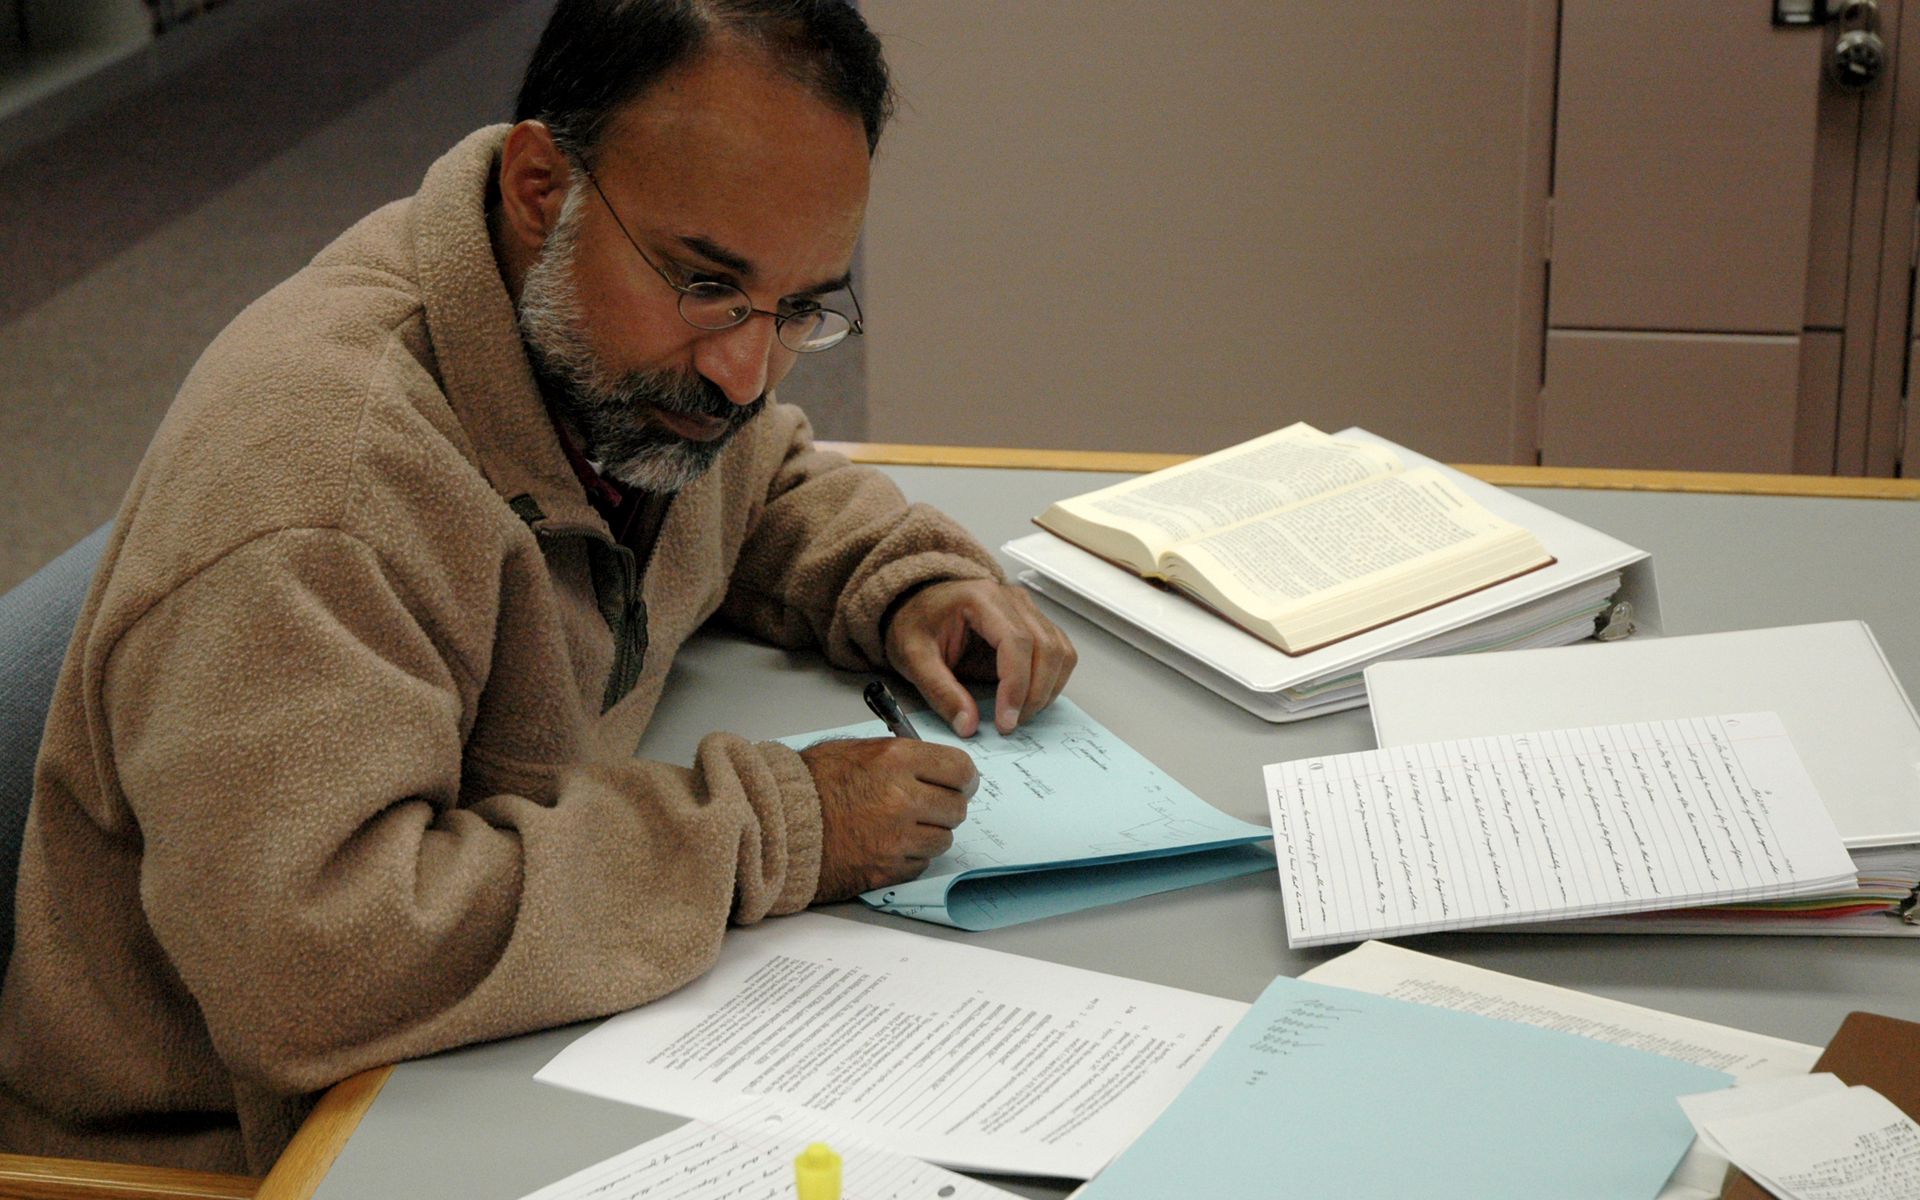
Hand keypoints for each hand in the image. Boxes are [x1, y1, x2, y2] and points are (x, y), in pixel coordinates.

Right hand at [801, 737, 976, 901]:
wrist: (777, 824)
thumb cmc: (809, 785)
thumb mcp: (856, 750)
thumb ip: (901, 757)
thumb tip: (933, 767)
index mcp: (896, 761)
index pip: (960, 769)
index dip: (964, 779)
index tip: (961, 784)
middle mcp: (902, 799)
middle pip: (956, 808)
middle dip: (946, 807)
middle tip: (930, 806)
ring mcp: (896, 839)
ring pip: (943, 840)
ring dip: (929, 834)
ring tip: (901, 826)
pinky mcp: (887, 870)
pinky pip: (920, 864)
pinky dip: (910, 857)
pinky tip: (887, 845)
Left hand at [884, 580, 1076, 735]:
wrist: (916, 604)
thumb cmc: (915, 622)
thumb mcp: (913, 657)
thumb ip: (940, 691)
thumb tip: (968, 725)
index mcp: (981, 598)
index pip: (1016, 641)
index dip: (1017, 685)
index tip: (1006, 719)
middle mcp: (1011, 599)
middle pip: (1046, 647)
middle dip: (1034, 694)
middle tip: (1011, 724)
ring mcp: (1027, 610)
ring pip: (1060, 651)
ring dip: (1048, 689)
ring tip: (1019, 714)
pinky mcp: (1033, 625)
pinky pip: (1059, 652)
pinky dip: (1052, 681)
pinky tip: (1029, 699)